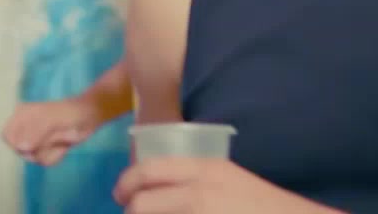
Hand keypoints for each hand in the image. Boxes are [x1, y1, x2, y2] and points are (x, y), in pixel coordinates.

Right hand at [1, 96, 101, 165]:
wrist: (88, 116)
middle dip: (39, 147)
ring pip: (34, 158)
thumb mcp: (52, 119)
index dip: (18, 142)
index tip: (33, 140)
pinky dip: (57, 154)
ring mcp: (36, 140)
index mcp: (21, 115)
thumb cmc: (69, 112)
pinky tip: (63, 143)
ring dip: (51, 149)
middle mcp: (25, 128)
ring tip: (60, 135)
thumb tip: (21, 147)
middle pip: (20, 151)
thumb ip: (35, 132)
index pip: (7, 136)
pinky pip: (45, 161)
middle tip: (51, 134)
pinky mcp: (47, 149)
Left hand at [114, 157, 336, 212]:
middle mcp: (199, 191)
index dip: (125, 183)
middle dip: (129, 212)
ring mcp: (202, 213)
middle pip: (140, 203)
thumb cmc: (258, 203)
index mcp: (204, 168)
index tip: (120, 195)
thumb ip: (193, 179)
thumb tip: (153, 188)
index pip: (148, 170)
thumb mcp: (225, 179)